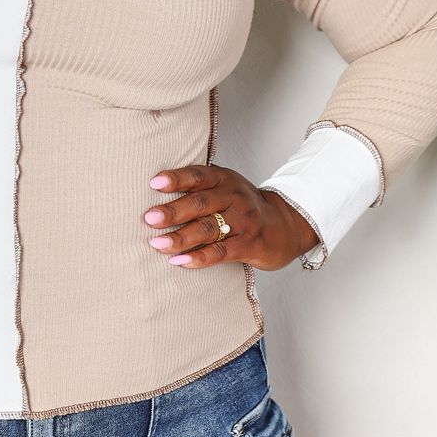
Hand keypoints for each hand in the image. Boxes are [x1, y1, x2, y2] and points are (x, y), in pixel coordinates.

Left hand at [144, 163, 319, 271]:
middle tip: (149, 218)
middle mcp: (234, 197)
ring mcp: (243, 222)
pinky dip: (200, 257)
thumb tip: (154, 192)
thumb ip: (198, 188)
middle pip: (200, 203)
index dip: (177, 178)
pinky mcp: (249, 245)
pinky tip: (180, 261)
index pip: (198, 175)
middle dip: (173, 211)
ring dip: (181, 237)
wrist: (286, 225)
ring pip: (208, 229)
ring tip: (158, 244)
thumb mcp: (226, 187)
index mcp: (224, 179)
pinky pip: (221, 252)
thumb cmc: (243, 207)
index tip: (154, 183)